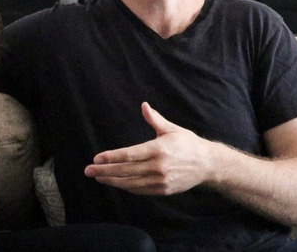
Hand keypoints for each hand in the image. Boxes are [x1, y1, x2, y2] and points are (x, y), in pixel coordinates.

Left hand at [84, 102, 216, 194]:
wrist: (208, 165)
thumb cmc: (188, 143)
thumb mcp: (172, 129)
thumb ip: (155, 119)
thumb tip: (143, 105)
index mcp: (158, 149)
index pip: (129, 154)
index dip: (111, 157)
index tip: (97, 159)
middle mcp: (158, 167)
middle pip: (126, 171)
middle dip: (105, 171)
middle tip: (88, 171)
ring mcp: (160, 180)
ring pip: (130, 183)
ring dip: (112, 181)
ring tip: (98, 178)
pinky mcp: (163, 190)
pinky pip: (140, 190)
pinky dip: (126, 187)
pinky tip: (115, 183)